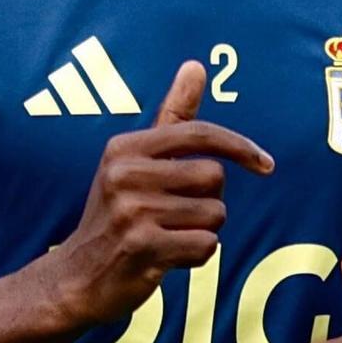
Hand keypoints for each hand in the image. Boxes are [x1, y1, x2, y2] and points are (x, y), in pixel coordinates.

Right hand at [43, 61, 272, 330]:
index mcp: (125, 148)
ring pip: (214, 214)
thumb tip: (196, 65)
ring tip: (168, 236)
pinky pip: (206, 246)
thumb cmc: (117, 213)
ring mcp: (131, 211)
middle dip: (210, 201)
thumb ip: (171, 116)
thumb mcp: (135, 161)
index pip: (200, 134)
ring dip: (203, 230)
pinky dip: (196, 256)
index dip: (240, 147)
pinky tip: (167, 257)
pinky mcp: (142, 248)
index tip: (266, 164)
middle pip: (214, 177)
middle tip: (177, 216)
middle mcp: (124, 174)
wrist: (75, 278)